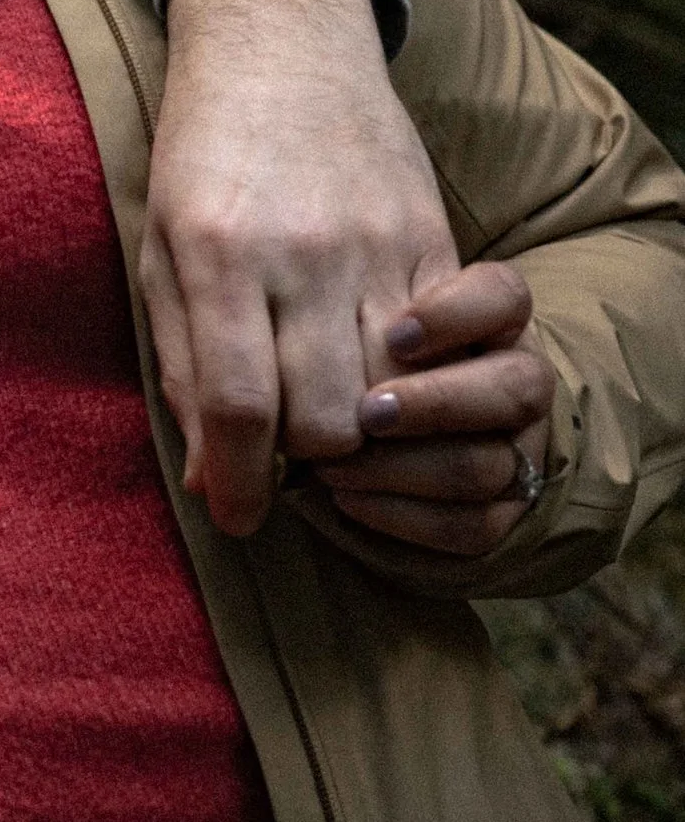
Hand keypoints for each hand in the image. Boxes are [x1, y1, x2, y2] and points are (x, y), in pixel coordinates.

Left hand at [141, 0, 457, 536]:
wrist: (281, 45)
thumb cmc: (200, 155)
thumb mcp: (159, 249)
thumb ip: (181, 366)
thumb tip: (208, 480)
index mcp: (216, 252)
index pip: (242, 408)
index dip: (239, 484)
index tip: (237, 516)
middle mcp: (302, 252)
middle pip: (328, 419)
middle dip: (304, 465)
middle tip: (282, 457)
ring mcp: (376, 244)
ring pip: (392, 395)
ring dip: (360, 434)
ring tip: (327, 417)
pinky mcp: (430, 236)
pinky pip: (446, 346)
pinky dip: (417, 384)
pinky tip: (382, 375)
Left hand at [309, 262, 552, 555]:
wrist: (386, 421)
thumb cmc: (354, 349)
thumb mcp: (348, 318)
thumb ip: (334, 320)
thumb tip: (300, 337)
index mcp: (493, 318)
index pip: (504, 296)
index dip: (459, 314)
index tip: (395, 334)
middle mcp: (521, 379)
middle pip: (516, 388)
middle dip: (436, 404)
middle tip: (365, 412)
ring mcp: (521, 449)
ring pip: (488, 466)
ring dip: (402, 469)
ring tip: (330, 465)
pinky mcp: (503, 510)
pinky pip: (471, 525)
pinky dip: (404, 517)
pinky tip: (347, 499)